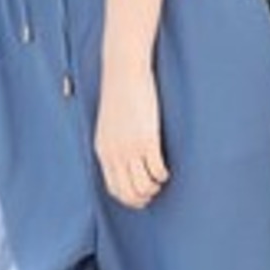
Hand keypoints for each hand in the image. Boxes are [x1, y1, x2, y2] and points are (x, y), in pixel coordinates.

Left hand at [94, 64, 170, 209]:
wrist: (123, 71)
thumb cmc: (119, 94)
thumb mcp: (109, 124)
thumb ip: (113, 143)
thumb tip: (124, 159)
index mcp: (103, 151)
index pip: (113, 188)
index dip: (129, 198)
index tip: (140, 196)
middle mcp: (114, 154)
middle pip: (129, 193)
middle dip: (143, 197)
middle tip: (154, 191)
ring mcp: (130, 148)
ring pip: (144, 186)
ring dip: (155, 187)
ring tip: (160, 179)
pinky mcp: (147, 140)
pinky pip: (157, 170)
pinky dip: (163, 175)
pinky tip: (166, 169)